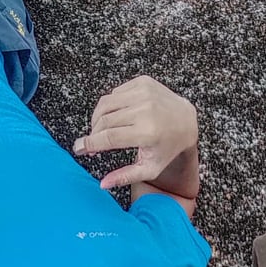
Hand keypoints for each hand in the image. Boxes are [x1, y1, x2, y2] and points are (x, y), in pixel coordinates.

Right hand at [74, 76, 198, 192]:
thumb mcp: (150, 168)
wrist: (187, 121)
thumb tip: (102, 184)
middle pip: (104, 121)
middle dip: (93, 134)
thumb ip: (125, 176)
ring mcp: (143, 92)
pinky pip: (115, 93)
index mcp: (147, 133)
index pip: (108, 137)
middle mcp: (145, 109)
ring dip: (98, 119)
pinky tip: (118, 117)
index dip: (89, 143)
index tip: (78, 148)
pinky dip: (111, 106)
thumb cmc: (167, 148)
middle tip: (92, 145)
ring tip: (102, 132)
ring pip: (105, 104)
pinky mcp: (142, 82)